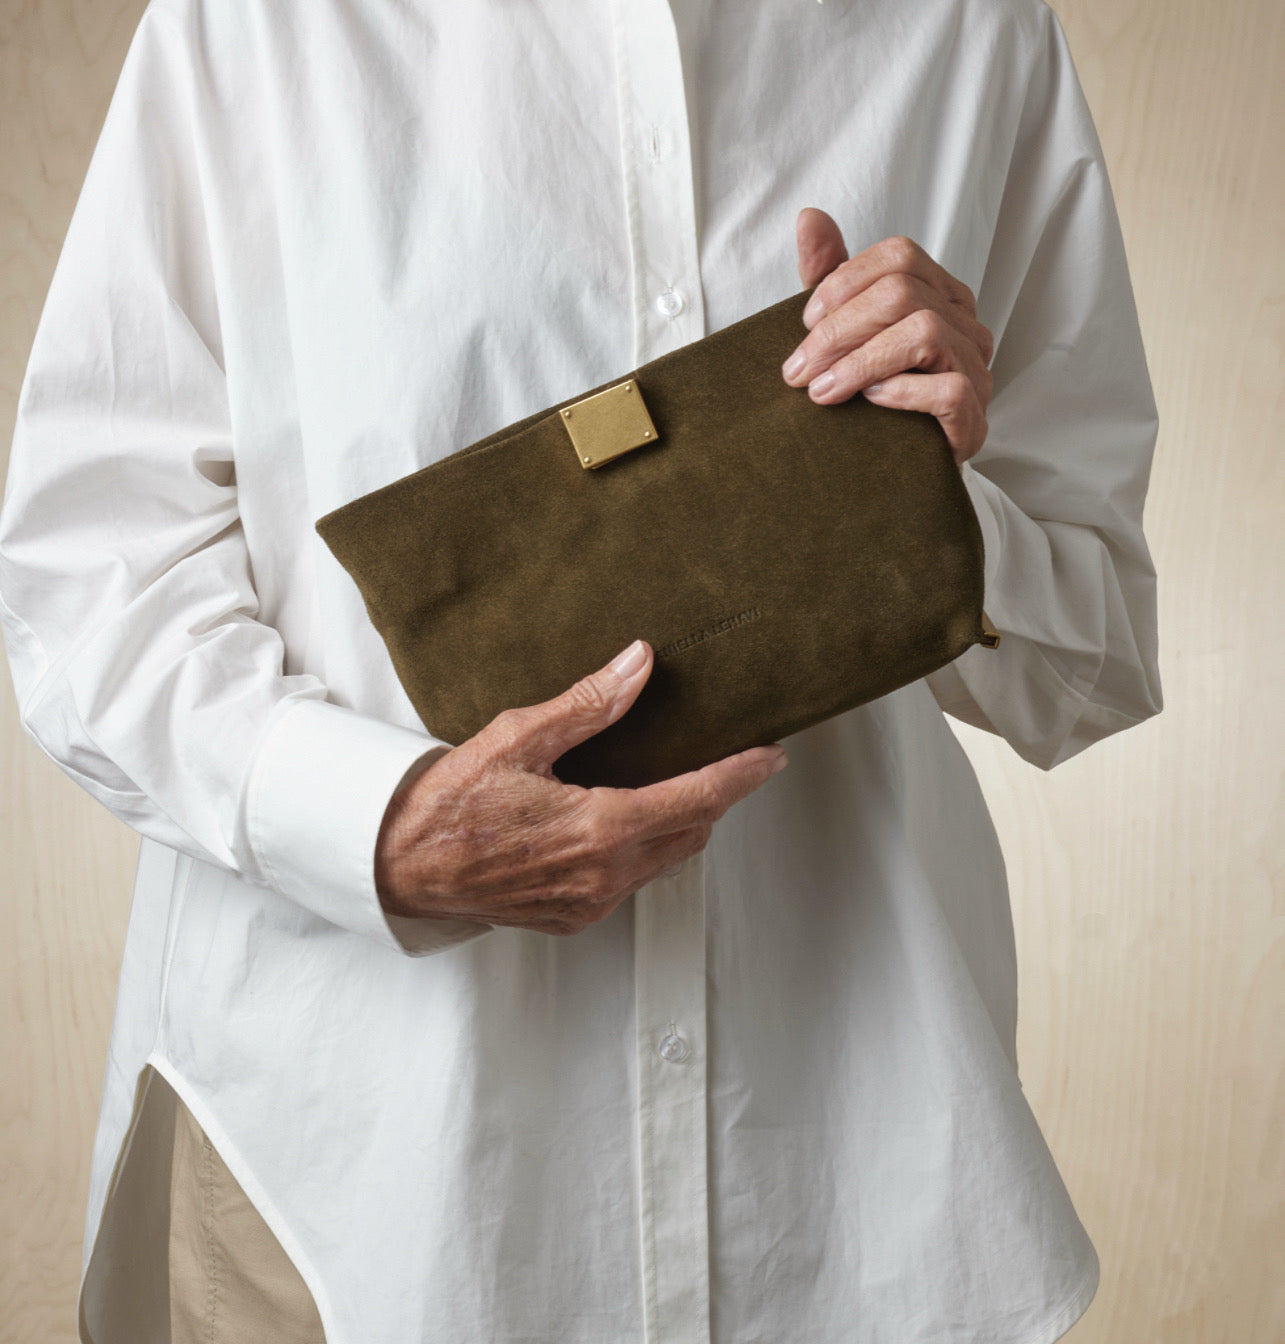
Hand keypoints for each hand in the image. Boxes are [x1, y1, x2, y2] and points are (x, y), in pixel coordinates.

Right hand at [373, 640, 787, 935]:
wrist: (401, 868)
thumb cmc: (450, 803)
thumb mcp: (517, 737)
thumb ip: (588, 704)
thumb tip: (639, 664)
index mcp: (599, 828)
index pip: (697, 799)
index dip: (741, 776)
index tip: (772, 755)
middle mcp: (604, 876)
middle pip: (692, 832)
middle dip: (715, 796)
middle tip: (724, 758)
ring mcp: (590, 903)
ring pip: (665, 859)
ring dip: (680, 822)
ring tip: (675, 782)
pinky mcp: (574, 918)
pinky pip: (631, 881)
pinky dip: (643, 848)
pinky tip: (622, 818)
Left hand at [782, 208, 993, 465]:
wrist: (897, 468)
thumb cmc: (871, 392)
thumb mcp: (843, 329)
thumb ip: (830, 275)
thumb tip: (809, 217)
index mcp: (939, 294)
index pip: (900, 256)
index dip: (846, 282)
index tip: (806, 324)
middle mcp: (965, 323)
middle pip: (902, 293)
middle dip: (838, 331)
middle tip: (797, 370)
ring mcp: (976, 367)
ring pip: (924, 333)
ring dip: (860, 362)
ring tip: (821, 391)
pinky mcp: (976, 413)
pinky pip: (948, 388)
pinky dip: (900, 392)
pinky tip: (870, 404)